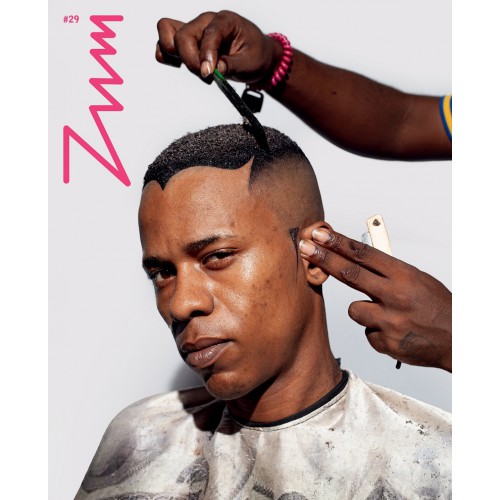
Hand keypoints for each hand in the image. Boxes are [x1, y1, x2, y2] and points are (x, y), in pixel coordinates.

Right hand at [156, 11, 281, 84]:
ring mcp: (194, 30)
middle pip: (183, 35)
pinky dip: (167, 55)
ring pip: (167, 32)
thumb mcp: (249, 63)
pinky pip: (165, 44)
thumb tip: (213, 70)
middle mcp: (206, 22)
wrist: (257, 57)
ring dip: (174, 55)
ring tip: (195, 69)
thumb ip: (230, 65)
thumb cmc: (255, 55)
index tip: (208, 73)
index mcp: (225, 21)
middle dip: (190, 60)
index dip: (206, 54)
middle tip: (206, 76)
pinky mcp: (187, 43)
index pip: (208, 33)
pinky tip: (180, 66)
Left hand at [299, 228, 451, 371]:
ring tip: (388, 315)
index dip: (338, 243)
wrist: (459, 340)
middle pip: (349, 273)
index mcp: (404, 276)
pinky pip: (367, 332)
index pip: (363, 254)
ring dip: (364, 311)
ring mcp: (389, 321)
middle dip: (323, 258)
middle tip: (305, 247)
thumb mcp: (417, 279)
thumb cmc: (436, 306)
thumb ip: (386, 271)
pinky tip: (395, 331)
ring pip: (354, 310)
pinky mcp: (385, 342)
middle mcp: (395, 296)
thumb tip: (355, 256)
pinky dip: (376, 331)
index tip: (320, 234)